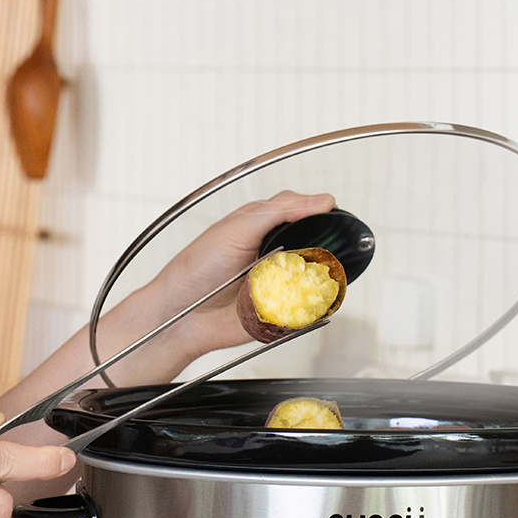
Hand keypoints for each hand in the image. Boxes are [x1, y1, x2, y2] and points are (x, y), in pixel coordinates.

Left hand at [143, 190, 337, 355]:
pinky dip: (312, 302)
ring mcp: (281, 282)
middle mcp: (275, 253)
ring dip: (319, 275)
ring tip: (308, 274)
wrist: (184, 316)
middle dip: (325, 246)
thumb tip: (320, 200)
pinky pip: (310, 305)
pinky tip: (304, 297)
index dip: (318, 210)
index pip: (301, 211)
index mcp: (264, 227)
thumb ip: (278, 211)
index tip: (333, 211)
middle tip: (325, 246)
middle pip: (316, 244)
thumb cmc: (198, 268)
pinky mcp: (284, 310)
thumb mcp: (239, 228)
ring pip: (318, 275)